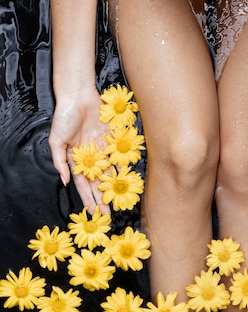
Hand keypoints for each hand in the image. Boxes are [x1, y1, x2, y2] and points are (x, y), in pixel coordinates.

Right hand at [48, 88, 110, 214]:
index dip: (87, 198)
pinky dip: (122, 169)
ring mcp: (101, 150)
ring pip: (108, 174)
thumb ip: (59, 161)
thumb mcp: (56, 140)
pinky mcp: (111, 141)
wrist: (78, 96)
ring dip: (112, 189)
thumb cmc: (64, 117)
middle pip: (97, 183)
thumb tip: (64, 181)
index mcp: (75, 160)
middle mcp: (89, 158)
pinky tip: (127, 183)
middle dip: (101, 198)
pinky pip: (118, 158)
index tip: (92, 212)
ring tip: (118, 203)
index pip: (82, 184)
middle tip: (108, 214)